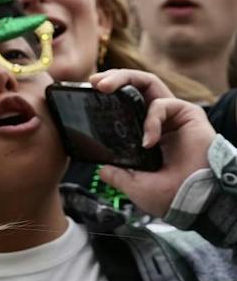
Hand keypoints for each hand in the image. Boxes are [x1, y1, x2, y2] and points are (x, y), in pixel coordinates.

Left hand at [89, 68, 217, 216]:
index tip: (86, 94)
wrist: (193, 202)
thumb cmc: (169, 195)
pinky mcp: (187, 113)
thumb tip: (101, 168)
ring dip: (124, 79)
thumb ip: (117, 173)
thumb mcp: (133, 184)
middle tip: (92, 82)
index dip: (108, 98)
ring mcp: (172, 116)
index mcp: (145, 134)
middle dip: (113, 78)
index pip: (126, 106)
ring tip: (102, 86)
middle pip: (135, 86)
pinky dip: (150, 119)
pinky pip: (162, 104)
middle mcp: (159, 121)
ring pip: (148, 83)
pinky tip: (147, 141)